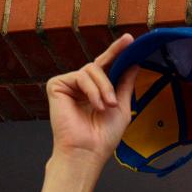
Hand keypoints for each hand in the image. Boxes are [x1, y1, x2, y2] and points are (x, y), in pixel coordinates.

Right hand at [39, 34, 138, 191]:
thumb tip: (134, 62)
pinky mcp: (57, 85)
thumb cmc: (103, 137)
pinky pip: (80, 76)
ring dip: (104, 88)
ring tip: (107, 106)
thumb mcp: (121, 106)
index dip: (117, 52)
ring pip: (92, 69)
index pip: (107, 67)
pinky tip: (95, 105)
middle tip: (118, 79)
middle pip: (99, 64)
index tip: (129, 40)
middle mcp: (81, 86)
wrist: (87, 151)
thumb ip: (125, 83)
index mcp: (96, 90)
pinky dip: (92, 90)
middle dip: (112, 69)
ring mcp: (69, 84)